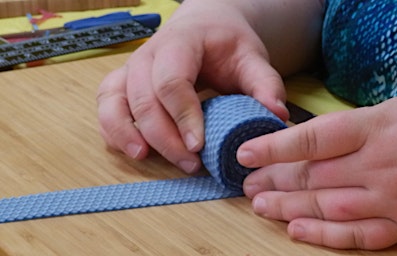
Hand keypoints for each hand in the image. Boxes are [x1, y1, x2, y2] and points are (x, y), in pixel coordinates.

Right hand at [96, 0, 297, 172]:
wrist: (204, 25)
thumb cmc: (225, 42)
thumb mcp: (251, 56)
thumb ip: (265, 84)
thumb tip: (277, 115)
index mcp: (180, 42)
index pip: (172, 80)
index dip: (183, 115)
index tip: (199, 145)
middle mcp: (148, 54)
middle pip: (143, 99)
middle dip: (164, 136)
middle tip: (189, 163)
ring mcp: (132, 68)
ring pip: (114, 101)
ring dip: (126, 133)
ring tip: (145, 157)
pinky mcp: (124, 82)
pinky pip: (107, 106)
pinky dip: (113, 129)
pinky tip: (133, 149)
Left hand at [237, 94, 396, 249]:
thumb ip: (355, 125)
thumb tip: (312, 142)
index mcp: (376, 128)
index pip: (313, 138)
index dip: (274, 146)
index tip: (246, 152)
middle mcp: (378, 164)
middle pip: (313, 175)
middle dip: (274, 181)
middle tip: (247, 185)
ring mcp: (390, 198)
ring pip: (328, 206)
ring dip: (289, 208)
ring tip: (260, 206)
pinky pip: (357, 235)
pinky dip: (325, 235)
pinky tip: (297, 231)